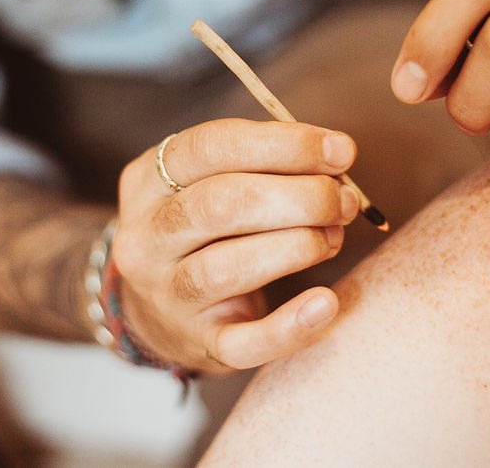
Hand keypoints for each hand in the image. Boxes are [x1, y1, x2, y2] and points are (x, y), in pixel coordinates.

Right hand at [112, 118, 360, 372]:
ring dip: (298, 247)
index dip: (283, 144)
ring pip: (227, 269)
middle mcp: (147, 237)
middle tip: (343, 200)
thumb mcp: (210, 182)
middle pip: (220, 205)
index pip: (210, 147)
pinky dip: (290, 326)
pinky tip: (326, 304)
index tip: (340, 150)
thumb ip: (264, 163)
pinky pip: (244, 343)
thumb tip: (335, 154)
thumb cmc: (204, 230)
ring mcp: (167, 295)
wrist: (160, 311)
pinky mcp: (199, 344)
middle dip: (299, 197)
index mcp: (147, 181)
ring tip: (333, 237)